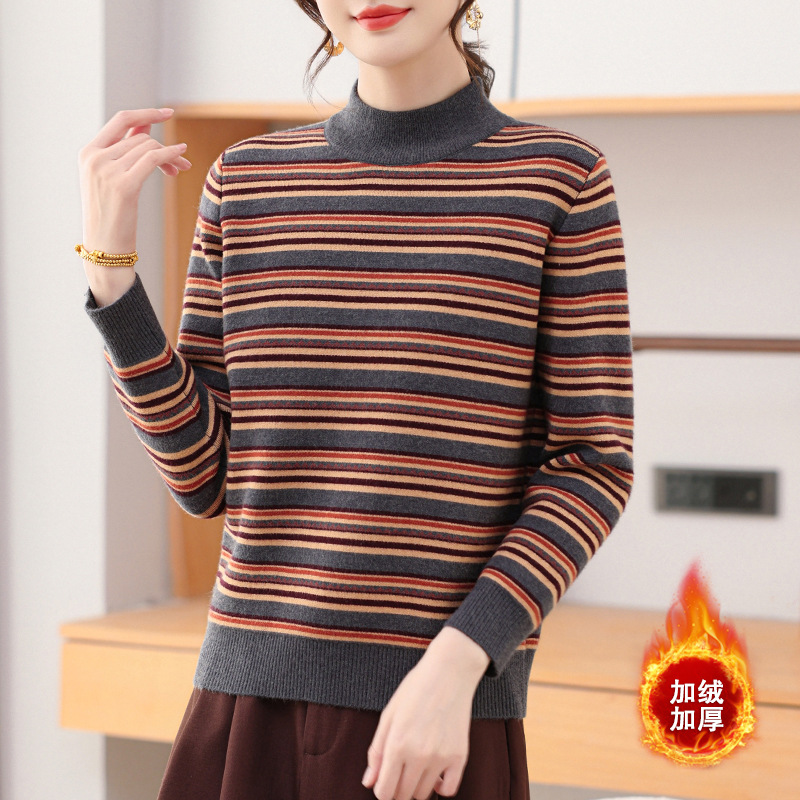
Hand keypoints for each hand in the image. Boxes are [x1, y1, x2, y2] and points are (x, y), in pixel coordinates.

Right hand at [78, 107, 191, 305]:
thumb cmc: (112, 218)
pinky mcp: (123, 185)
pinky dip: (170, 155)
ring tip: (180, 171)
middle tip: (181, 164)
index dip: (145, 113)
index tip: (167, 112)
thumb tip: (147, 131)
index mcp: (88, 153)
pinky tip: (182, 157)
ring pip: (148, 148)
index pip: (120, 121)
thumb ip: (125, 155)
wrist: (104, 249)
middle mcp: (94, 158)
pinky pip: (152, 159)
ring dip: (170, 157)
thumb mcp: (112, 181)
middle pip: (140, 138)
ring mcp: (106, 170)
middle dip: (164, 147)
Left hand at [362, 627, 489, 799]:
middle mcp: (418, 755)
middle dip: (397, 790)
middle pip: (403, 796)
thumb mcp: (388, 715)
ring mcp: (441, 757)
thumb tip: (369, 783)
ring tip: (416, 766)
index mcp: (396, 744)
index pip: (385, 792)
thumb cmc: (415, 689)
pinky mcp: (460, 756)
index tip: (384, 782)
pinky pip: (450, 790)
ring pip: (423, 794)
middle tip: (399, 772)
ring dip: (416, 786)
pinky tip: (435, 774)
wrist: (449, 672)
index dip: (381, 791)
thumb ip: (376, 752)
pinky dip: (441, 788)